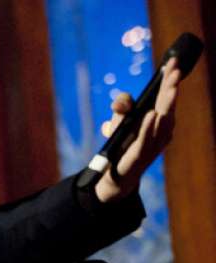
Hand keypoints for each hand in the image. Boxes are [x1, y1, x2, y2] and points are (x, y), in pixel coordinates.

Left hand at [95, 57, 180, 202]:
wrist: (114, 173)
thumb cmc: (122, 144)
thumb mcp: (119, 120)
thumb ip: (122, 106)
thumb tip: (122, 102)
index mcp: (158, 120)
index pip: (166, 96)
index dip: (169, 79)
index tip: (172, 61)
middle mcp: (160, 131)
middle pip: (168, 106)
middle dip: (171, 87)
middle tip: (175, 71)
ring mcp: (153, 143)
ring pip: (163, 121)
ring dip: (167, 104)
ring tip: (172, 87)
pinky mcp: (140, 155)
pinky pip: (146, 139)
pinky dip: (149, 126)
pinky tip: (153, 114)